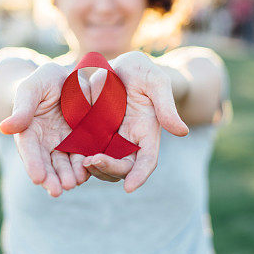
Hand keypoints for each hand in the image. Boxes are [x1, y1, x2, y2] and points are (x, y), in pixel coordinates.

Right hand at [0, 63, 90, 196]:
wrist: (66, 79)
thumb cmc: (43, 80)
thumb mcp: (32, 88)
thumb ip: (22, 107)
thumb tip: (4, 127)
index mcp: (28, 130)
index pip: (29, 149)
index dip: (33, 164)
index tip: (36, 178)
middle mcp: (45, 142)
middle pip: (46, 163)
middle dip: (51, 178)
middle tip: (56, 191)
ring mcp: (63, 143)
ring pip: (65, 163)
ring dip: (68, 176)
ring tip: (73, 184)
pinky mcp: (81, 141)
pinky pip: (83, 155)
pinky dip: (84, 165)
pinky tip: (88, 172)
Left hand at [82, 51, 188, 191]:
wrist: (119, 66)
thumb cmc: (143, 72)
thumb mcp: (156, 83)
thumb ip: (166, 106)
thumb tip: (182, 132)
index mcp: (147, 134)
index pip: (147, 161)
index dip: (139, 175)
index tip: (130, 187)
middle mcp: (129, 142)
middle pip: (122, 168)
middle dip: (109, 169)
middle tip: (93, 161)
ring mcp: (110, 140)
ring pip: (103, 165)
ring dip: (94, 168)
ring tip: (82, 162)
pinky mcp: (92, 134)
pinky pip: (86, 152)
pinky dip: (80, 159)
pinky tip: (71, 158)